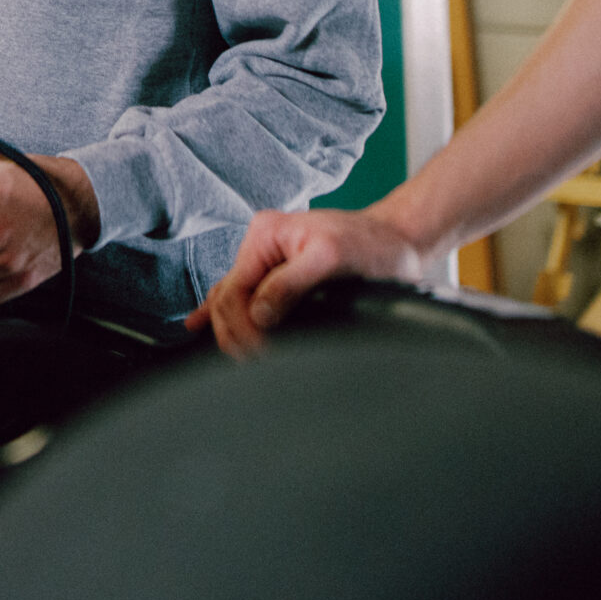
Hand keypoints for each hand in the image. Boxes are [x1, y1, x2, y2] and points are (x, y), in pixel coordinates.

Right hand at [184, 205, 427, 357]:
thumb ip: (291, 282)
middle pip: (227, 299)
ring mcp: (269, 264)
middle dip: (233, 334)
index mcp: (265, 234)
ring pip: (231, 303)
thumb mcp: (332, 256)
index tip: (258, 354)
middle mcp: (262, 248)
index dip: (240, 326)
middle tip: (252, 364)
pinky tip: (199, 326)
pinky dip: (221, 314)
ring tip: (235, 360)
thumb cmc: (374, 244)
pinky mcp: (280, 278)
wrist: (401, 241)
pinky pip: (241, 298)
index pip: (233, 290)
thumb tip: (258, 314)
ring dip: (230, 331)